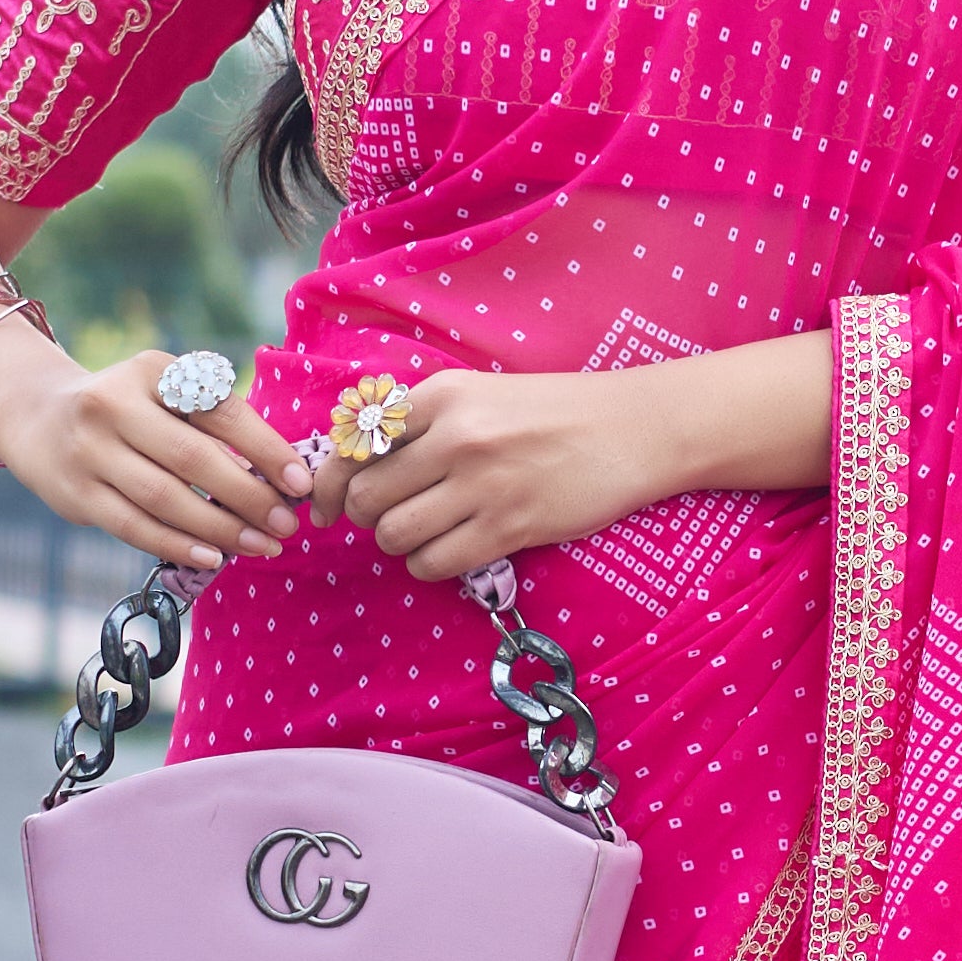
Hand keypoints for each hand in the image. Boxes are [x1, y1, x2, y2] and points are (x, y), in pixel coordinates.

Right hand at [0, 339, 307, 571]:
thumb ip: (212, 422)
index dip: (264, 448)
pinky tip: (213, 556)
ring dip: (220, 528)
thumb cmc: (128, 410)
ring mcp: (89, 452)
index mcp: (150, 372)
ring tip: (261, 545)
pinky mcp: (75, 494)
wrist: (36, 417)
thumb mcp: (163, 392)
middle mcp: (113, 406)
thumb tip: (280, 476)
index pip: (218, 410)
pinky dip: (177, 545)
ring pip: (164, 499)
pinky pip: (133, 527)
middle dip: (247, 496)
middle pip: (192, 458)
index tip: (300, 483)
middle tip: (286, 524)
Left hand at [315, 366, 696, 585]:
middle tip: (390, 517)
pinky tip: (450, 550)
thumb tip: (356, 466)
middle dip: (367, 517)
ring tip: (425, 533)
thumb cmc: (555, 412)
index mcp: (441, 396)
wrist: (635, 429)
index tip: (326, 506)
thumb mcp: (481, 395)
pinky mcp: (510, 526)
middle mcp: (455, 437)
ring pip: (394, 535)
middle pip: (367, 497)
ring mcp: (483, 484)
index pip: (354, 445)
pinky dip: (430, 565)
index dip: (328, 484)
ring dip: (399, 544)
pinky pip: (435, 563)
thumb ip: (422, 422)